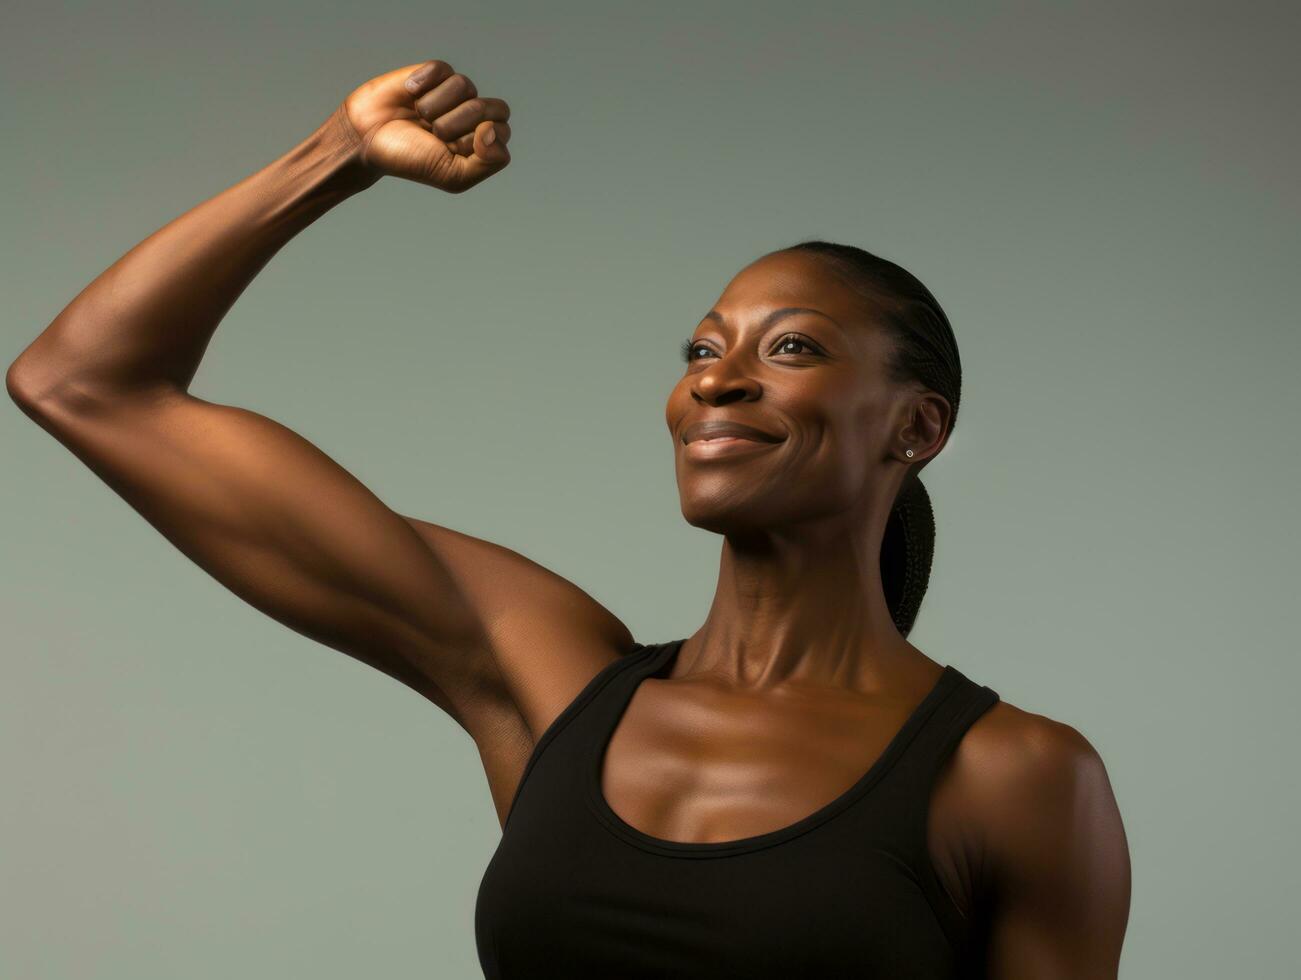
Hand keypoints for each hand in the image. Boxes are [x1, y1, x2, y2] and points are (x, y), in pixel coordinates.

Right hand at [333, 59, 510, 192]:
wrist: (367, 140)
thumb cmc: (411, 160)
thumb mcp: (453, 176)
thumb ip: (487, 163)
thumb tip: (493, 129)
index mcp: (483, 141)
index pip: (502, 130)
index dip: (477, 139)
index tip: (450, 148)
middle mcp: (473, 115)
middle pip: (494, 106)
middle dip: (460, 122)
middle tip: (435, 133)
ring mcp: (454, 92)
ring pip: (465, 86)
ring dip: (435, 106)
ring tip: (419, 116)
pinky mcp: (433, 73)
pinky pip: (442, 69)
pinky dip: (423, 83)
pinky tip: (409, 94)